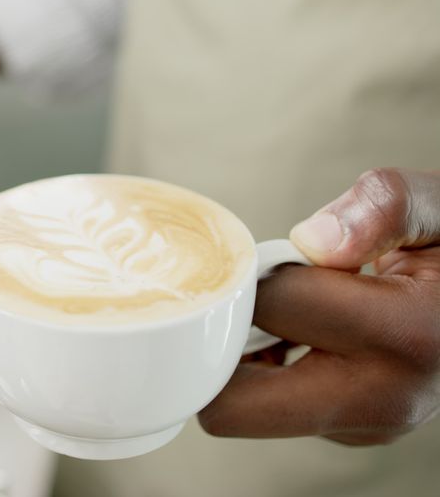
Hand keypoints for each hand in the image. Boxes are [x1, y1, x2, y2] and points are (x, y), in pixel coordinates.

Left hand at [199, 168, 439, 445]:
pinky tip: (298, 333)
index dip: (257, 271)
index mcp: (404, 335)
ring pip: (245, 411)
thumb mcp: (439, 208)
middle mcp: (383, 398)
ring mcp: (366, 426)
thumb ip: (383, 208)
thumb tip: (316, 240)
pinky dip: (268, 371)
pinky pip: (272, 409)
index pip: (272, 306)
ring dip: (244, 359)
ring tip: (287, 313)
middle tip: (251, 298)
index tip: (273, 256)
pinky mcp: (352, 432)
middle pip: (234, 405)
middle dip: (222, 345)